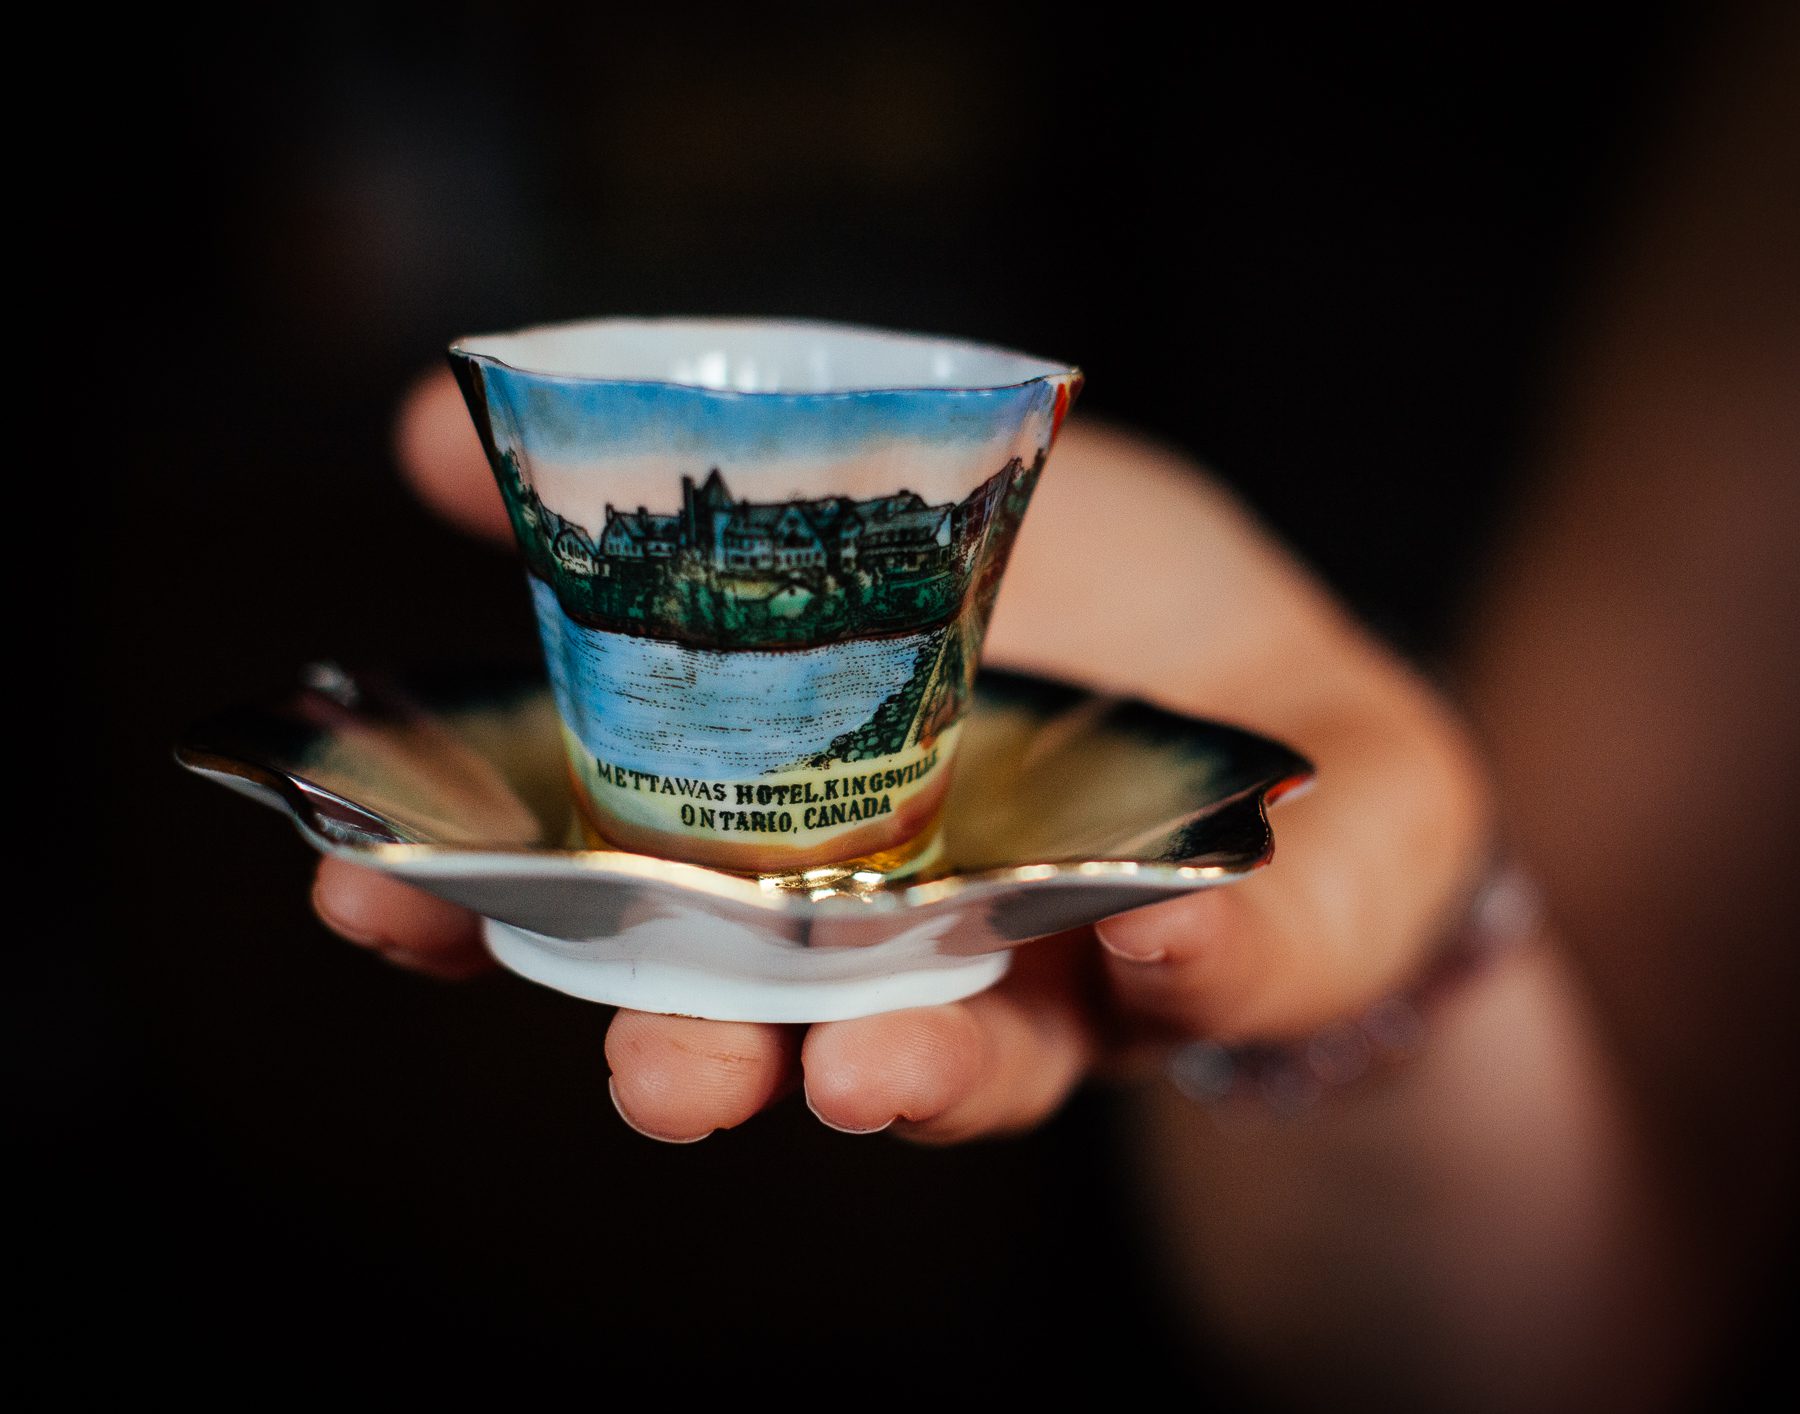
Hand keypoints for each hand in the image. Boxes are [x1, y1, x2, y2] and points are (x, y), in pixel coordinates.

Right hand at [312, 370, 1490, 1141]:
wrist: (1273, 680)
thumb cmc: (1058, 591)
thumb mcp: (870, 495)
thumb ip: (676, 490)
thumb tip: (423, 429)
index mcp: (789, 845)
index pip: (620, 900)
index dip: (490, 911)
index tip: (365, 900)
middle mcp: (903, 943)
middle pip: (772, 1026)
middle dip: (697, 1054)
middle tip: (655, 1075)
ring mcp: (1066, 972)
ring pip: (974, 1059)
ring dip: (913, 1073)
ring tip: (863, 1074)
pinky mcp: (1230, 964)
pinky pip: (1223, 984)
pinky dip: (1198, 965)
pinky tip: (1169, 929)